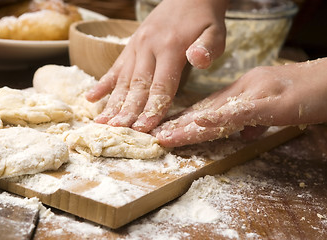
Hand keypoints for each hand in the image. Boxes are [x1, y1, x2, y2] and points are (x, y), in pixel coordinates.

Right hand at [85, 0, 226, 131]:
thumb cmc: (203, 19)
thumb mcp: (215, 31)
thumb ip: (208, 47)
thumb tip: (198, 60)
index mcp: (170, 48)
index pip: (161, 86)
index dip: (152, 110)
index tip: (143, 130)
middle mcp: (148, 48)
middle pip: (137, 86)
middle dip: (127, 112)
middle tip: (117, 132)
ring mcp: (136, 47)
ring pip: (123, 80)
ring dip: (112, 103)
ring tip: (102, 122)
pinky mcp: (130, 47)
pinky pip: (115, 67)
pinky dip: (103, 84)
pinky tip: (91, 98)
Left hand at [152, 58, 326, 146]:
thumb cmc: (304, 95)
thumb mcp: (273, 109)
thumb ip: (255, 121)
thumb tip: (243, 135)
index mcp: (241, 94)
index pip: (207, 109)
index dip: (185, 121)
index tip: (166, 131)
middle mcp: (241, 91)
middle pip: (204, 111)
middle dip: (178, 126)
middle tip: (153, 137)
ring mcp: (254, 94)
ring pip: (214, 112)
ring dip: (188, 126)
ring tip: (164, 137)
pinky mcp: (270, 102)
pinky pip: (240, 110)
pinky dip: (219, 116)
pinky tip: (199, 121)